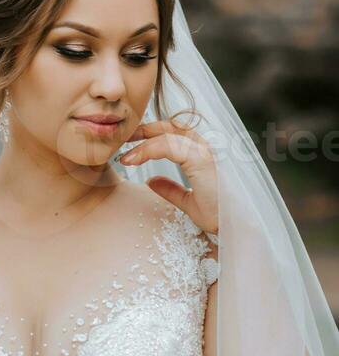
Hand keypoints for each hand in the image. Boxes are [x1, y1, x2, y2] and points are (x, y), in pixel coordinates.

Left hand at [117, 118, 217, 234]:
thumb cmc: (218, 216)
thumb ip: (171, 189)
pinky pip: (168, 146)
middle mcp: (204, 148)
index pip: (174, 133)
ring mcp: (204, 151)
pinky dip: (148, 150)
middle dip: (143, 130)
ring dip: (141, 143)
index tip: (129, 146)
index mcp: (202, 154)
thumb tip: (151, 181)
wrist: (234, 229)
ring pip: (166, 135)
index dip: (150, 135)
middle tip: (122, 140)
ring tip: (124, 156)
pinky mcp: (201, 159)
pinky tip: (133, 160)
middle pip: (169, 126)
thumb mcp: (188, 202)